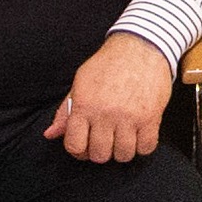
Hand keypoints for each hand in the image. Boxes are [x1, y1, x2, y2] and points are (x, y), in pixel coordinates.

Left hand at [46, 31, 176, 161]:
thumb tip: (50, 134)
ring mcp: (129, 117)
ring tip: (123, 138)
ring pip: (123, 155)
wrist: (141, 46)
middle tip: (105, 141)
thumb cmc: (108, 64)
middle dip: (101, 152)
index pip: (75, 145)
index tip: (85, 145)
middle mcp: (105, 114)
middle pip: (100, 155)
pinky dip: (142, 146)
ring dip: (122, 150)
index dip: (78, 151)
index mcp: (84, 105)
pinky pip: (146, 148)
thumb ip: (65, 111)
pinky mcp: (151, 117)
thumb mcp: (81, 83)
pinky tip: (139, 135)